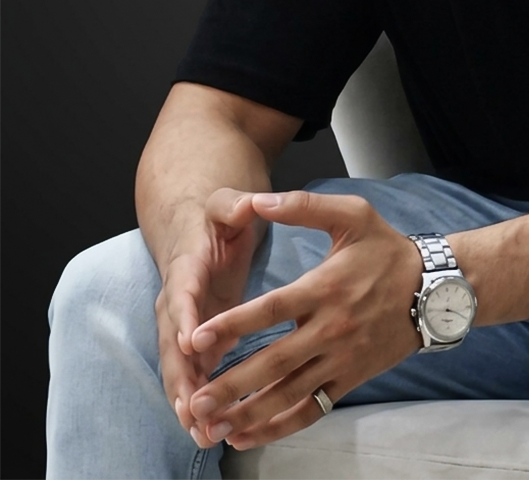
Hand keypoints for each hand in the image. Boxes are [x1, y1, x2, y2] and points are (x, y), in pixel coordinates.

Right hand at [155, 188, 263, 439]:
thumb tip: (249, 203)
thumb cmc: (216, 217)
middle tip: (191, 410)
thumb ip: (235, 205)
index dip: (184, 317)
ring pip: (179, 368)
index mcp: (186, 268)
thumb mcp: (226, 204)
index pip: (181, 294)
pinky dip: (198, 401)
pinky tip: (210, 432)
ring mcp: (184, 326)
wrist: (198, 231)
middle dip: (181, 377)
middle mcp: (177, 303)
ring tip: (201, 433)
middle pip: (172, 344)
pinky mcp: (197, 341)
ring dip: (187, 400)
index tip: (189, 342)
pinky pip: (193, 374)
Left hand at [185, 191, 422, 450]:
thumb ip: (303, 206)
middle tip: (195, 400)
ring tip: (211, 426)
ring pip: (290, 394)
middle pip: (275, 362)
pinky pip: (312, 409)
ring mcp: (341, 358)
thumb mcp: (352, 215)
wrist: (434, 289)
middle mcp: (331, 328)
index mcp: (325, 287)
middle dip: (232, 384)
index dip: (233, 325)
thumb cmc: (387, 249)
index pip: (272, 310)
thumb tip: (258, 200)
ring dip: (249, 413)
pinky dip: (279, 428)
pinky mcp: (350, 379)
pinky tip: (247, 434)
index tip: (196, 339)